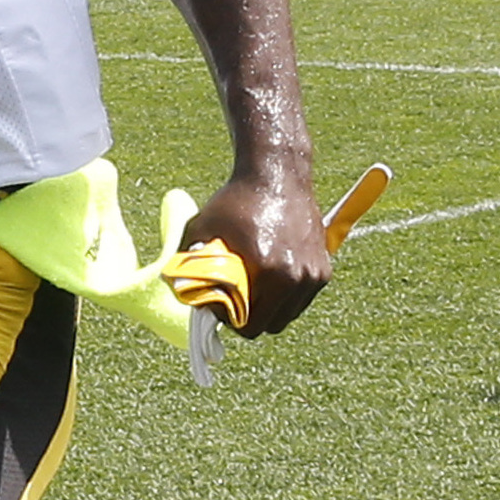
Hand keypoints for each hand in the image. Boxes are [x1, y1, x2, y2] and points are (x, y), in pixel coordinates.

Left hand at [178, 171, 330, 338]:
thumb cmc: (236, 200)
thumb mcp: (202, 230)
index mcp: (270, 274)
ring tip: (252, 289)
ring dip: (270, 308)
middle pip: (271, 325)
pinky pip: (301, 298)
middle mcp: (297, 278)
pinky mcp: (324, 269)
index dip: (231, 321)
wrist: (277, 173)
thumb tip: (176, 288)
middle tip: (235, 302)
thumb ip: (188, 262)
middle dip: (251, 318)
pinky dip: (286, 296)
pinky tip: (269, 278)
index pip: (250, 326)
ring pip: (289, 314)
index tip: (221, 306)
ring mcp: (314, 275)